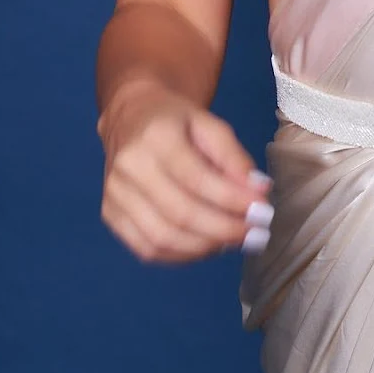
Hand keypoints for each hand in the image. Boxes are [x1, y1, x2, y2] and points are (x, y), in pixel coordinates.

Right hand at [98, 80, 273, 262]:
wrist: (131, 117)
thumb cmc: (176, 121)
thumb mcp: (210, 124)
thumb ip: (234, 157)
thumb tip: (258, 191)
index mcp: (155, 137)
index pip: (197, 179)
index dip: (233, 200)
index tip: (263, 210)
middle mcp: (129, 168)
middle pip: (180, 213)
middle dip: (225, 229)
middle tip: (256, 233)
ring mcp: (115, 195)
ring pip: (163, 237)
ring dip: (206, 246)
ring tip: (237, 240)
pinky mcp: (111, 215)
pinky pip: (147, 248)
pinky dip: (182, 255)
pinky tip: (208, 245)